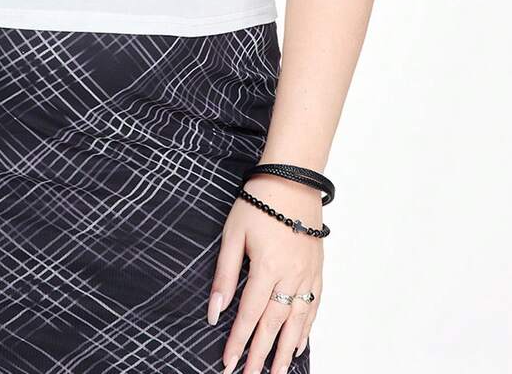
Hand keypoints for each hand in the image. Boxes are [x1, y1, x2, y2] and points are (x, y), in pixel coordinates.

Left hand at [207, 176, 323, 373]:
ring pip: (297, 321)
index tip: (228, 363)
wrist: (292, 179)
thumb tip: (215, 311)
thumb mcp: (232, 233)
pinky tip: (299, 343)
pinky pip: (313, 306)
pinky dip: (307, 328)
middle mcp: (291, 276)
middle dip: (259, 353)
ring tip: (275, 371)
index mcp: (267, 267)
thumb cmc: (258, 201)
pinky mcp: (317, 268)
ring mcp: (307, 274)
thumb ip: (225, 274)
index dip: (238, 341)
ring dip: (285, 349)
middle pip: (274, 324)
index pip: (250, 314)